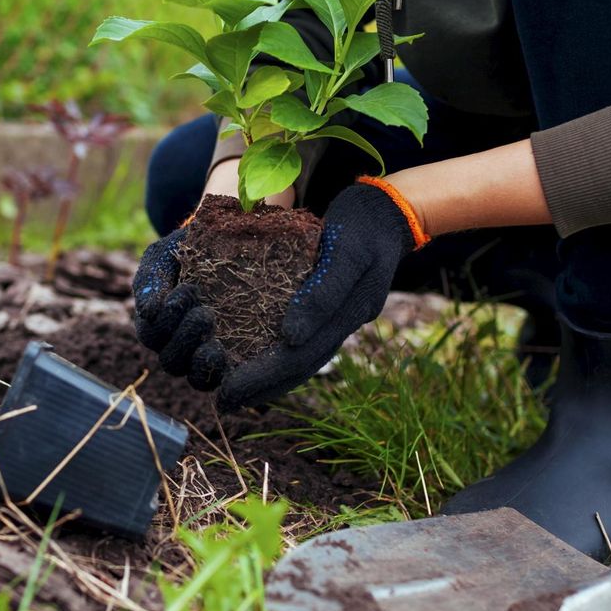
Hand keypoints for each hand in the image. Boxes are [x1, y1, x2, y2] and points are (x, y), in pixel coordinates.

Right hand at [132, 228, 225, 386]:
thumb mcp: (163, 256)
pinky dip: (219, 372)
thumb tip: (148, 313)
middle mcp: (176, 343)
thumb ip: (150, 281)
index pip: (152, 335)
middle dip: (185, 338)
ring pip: (192, 376)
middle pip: (170, 360)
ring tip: (215, 342)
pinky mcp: (231, 359)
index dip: (166, 320)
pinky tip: (226, 354)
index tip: (188, 288)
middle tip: (205, 313)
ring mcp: (202, 354)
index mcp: (157, 321)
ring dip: (201, 362)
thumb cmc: (188, 249)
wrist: (229, 243)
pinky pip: (218, 379)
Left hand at [216, 179, 427, 411]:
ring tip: (234, 392)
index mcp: (349, 313)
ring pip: (304, 359)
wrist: (388, 210)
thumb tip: (290, 337)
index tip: (229, 390)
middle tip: (222, 401)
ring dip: (270, 379)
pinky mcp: (333, 308)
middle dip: (261, 386)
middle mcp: (345, 322)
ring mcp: (342, 318)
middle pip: (300, 366)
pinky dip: (280, 356)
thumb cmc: (362, 223)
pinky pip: (306, 341)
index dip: (264, 376)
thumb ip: (322, 292)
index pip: (301, 356)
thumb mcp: (346, 250)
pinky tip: (256, 361)